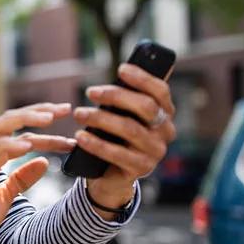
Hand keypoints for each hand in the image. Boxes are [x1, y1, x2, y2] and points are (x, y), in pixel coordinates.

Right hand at [0, 103, 74, 243]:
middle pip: (9, 119)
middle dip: (37, 111)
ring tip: (49, 118)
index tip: (64, 120)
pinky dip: (10, 145)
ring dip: (25, 119)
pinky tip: (29, 144)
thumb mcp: (6, 195)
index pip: (19, 132)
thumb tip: (44, 162)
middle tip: (65, 109)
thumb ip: (22, 178)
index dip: (41, 124)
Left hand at [72, 63, 176, 211]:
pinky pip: (118, 154)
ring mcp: (155, 151)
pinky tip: (80, 136)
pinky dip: (96, 144)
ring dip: (100, 118)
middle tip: (90, 92)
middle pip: (146, 107)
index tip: (121, 69)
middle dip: (116, 96)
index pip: (160, 91)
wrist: (110, 175)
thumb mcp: (122, 115)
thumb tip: (120, 73)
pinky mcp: (141, 169)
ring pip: (130, 129)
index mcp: (164, 113)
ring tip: (79, 113)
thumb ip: (124, 99)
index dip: (143, 78)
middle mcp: (165, 131)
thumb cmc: (115, 137)